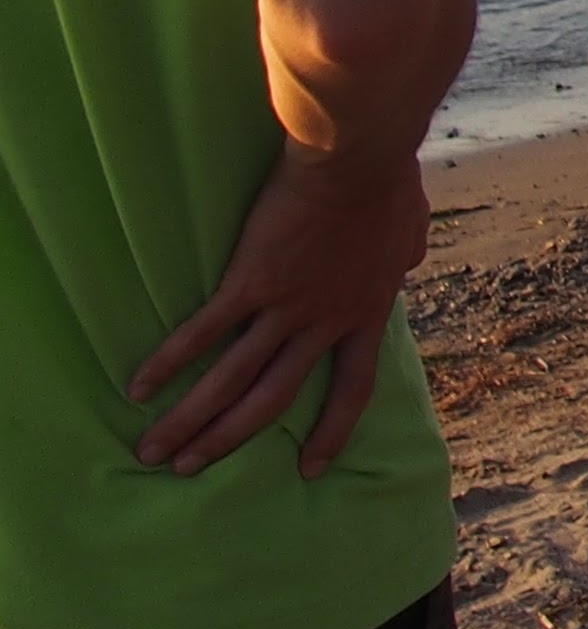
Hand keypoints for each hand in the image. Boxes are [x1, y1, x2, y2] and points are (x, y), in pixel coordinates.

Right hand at [129, 140, 430, 475]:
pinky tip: (139, 387)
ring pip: (232, 380)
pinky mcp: (250, 282)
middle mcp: (325, 322)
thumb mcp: (409, 230)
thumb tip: (406, 265)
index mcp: (365, 313)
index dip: (332, 432)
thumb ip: (403, 257)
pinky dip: (168, 362)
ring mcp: (287, 306)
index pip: (354, 389)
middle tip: (192, 470)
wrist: (358, 158)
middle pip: (274, 399)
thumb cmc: (387, 182)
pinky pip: (203, 333)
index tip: (310, 469)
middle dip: (230, 438)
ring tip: (154, 450)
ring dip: (190, 419)